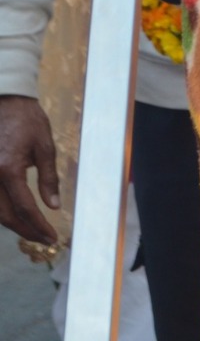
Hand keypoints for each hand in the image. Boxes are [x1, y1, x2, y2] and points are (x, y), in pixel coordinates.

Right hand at [0, 95, 58, 244]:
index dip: (39, 226)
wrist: (4, 101)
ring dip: (11, 224)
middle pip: (4, 215)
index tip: (52, 237)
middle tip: (44, 239)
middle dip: (25, 230)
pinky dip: (1, 211)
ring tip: (32, 230)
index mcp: (8, 169)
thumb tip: (53, 206)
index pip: (25, 207)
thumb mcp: (45, 147)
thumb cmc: (27, 121)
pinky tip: (14, 215)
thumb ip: (49, 178)